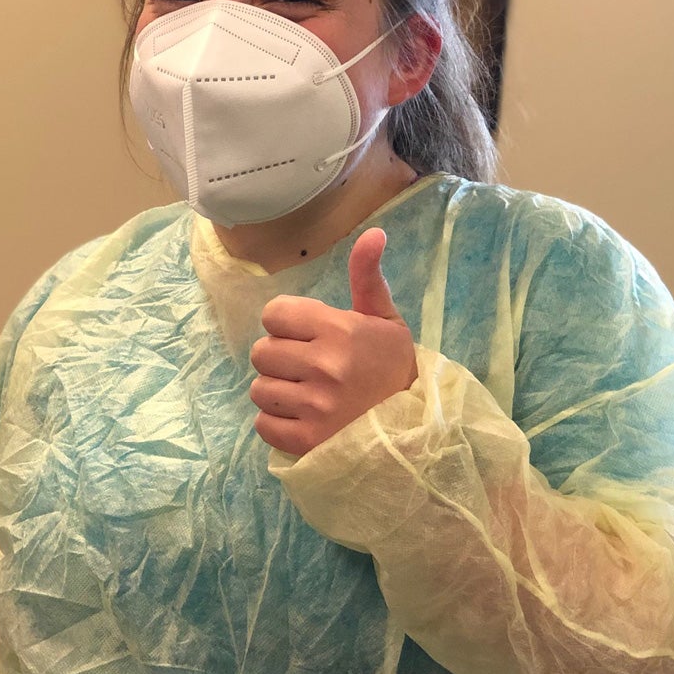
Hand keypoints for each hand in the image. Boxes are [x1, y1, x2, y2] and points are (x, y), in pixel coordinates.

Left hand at [250, 228, 418, 455]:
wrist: (414, 430)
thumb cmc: (392, 368)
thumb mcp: (385, 319)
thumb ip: (367, 277)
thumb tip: (373, 232)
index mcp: (339, 329)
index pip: (273, 314)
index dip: (285, 324)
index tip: (306, 336)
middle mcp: (324, 365)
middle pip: (260, 352)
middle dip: (280, 359)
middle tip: (307, 369)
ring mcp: (314, 405)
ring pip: (259, 389)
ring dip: (276, 393)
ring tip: (305, 395)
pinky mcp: (306, 441)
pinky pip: (262, 425)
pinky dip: (276, 424)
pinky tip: (302, 418)